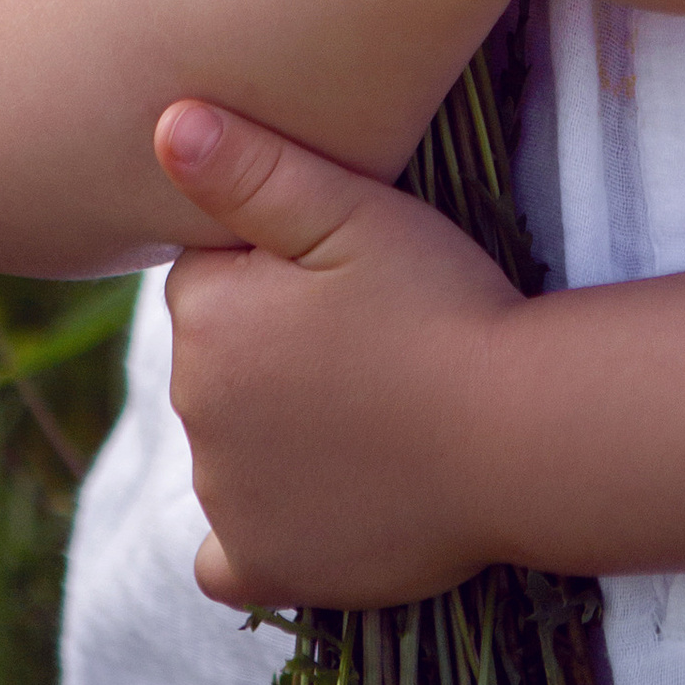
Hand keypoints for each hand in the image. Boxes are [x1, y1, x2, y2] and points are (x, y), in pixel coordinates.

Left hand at [158, 100, 525, 609]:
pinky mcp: (268, 562)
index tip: (344, 279)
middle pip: (217, 362)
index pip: (209, 280)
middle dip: (269, 348)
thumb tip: (164, 122)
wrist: (520, 430)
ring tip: (371, 411)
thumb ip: (250, 167)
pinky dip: (256, 532)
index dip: (276, 271)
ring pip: (228, 446)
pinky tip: (307, 506)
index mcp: (205, 317)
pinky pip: (227, 556)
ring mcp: (227, 496)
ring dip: (272, 432)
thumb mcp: (354, 209)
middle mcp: (193, 410)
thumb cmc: (444, 303)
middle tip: (368, 342)